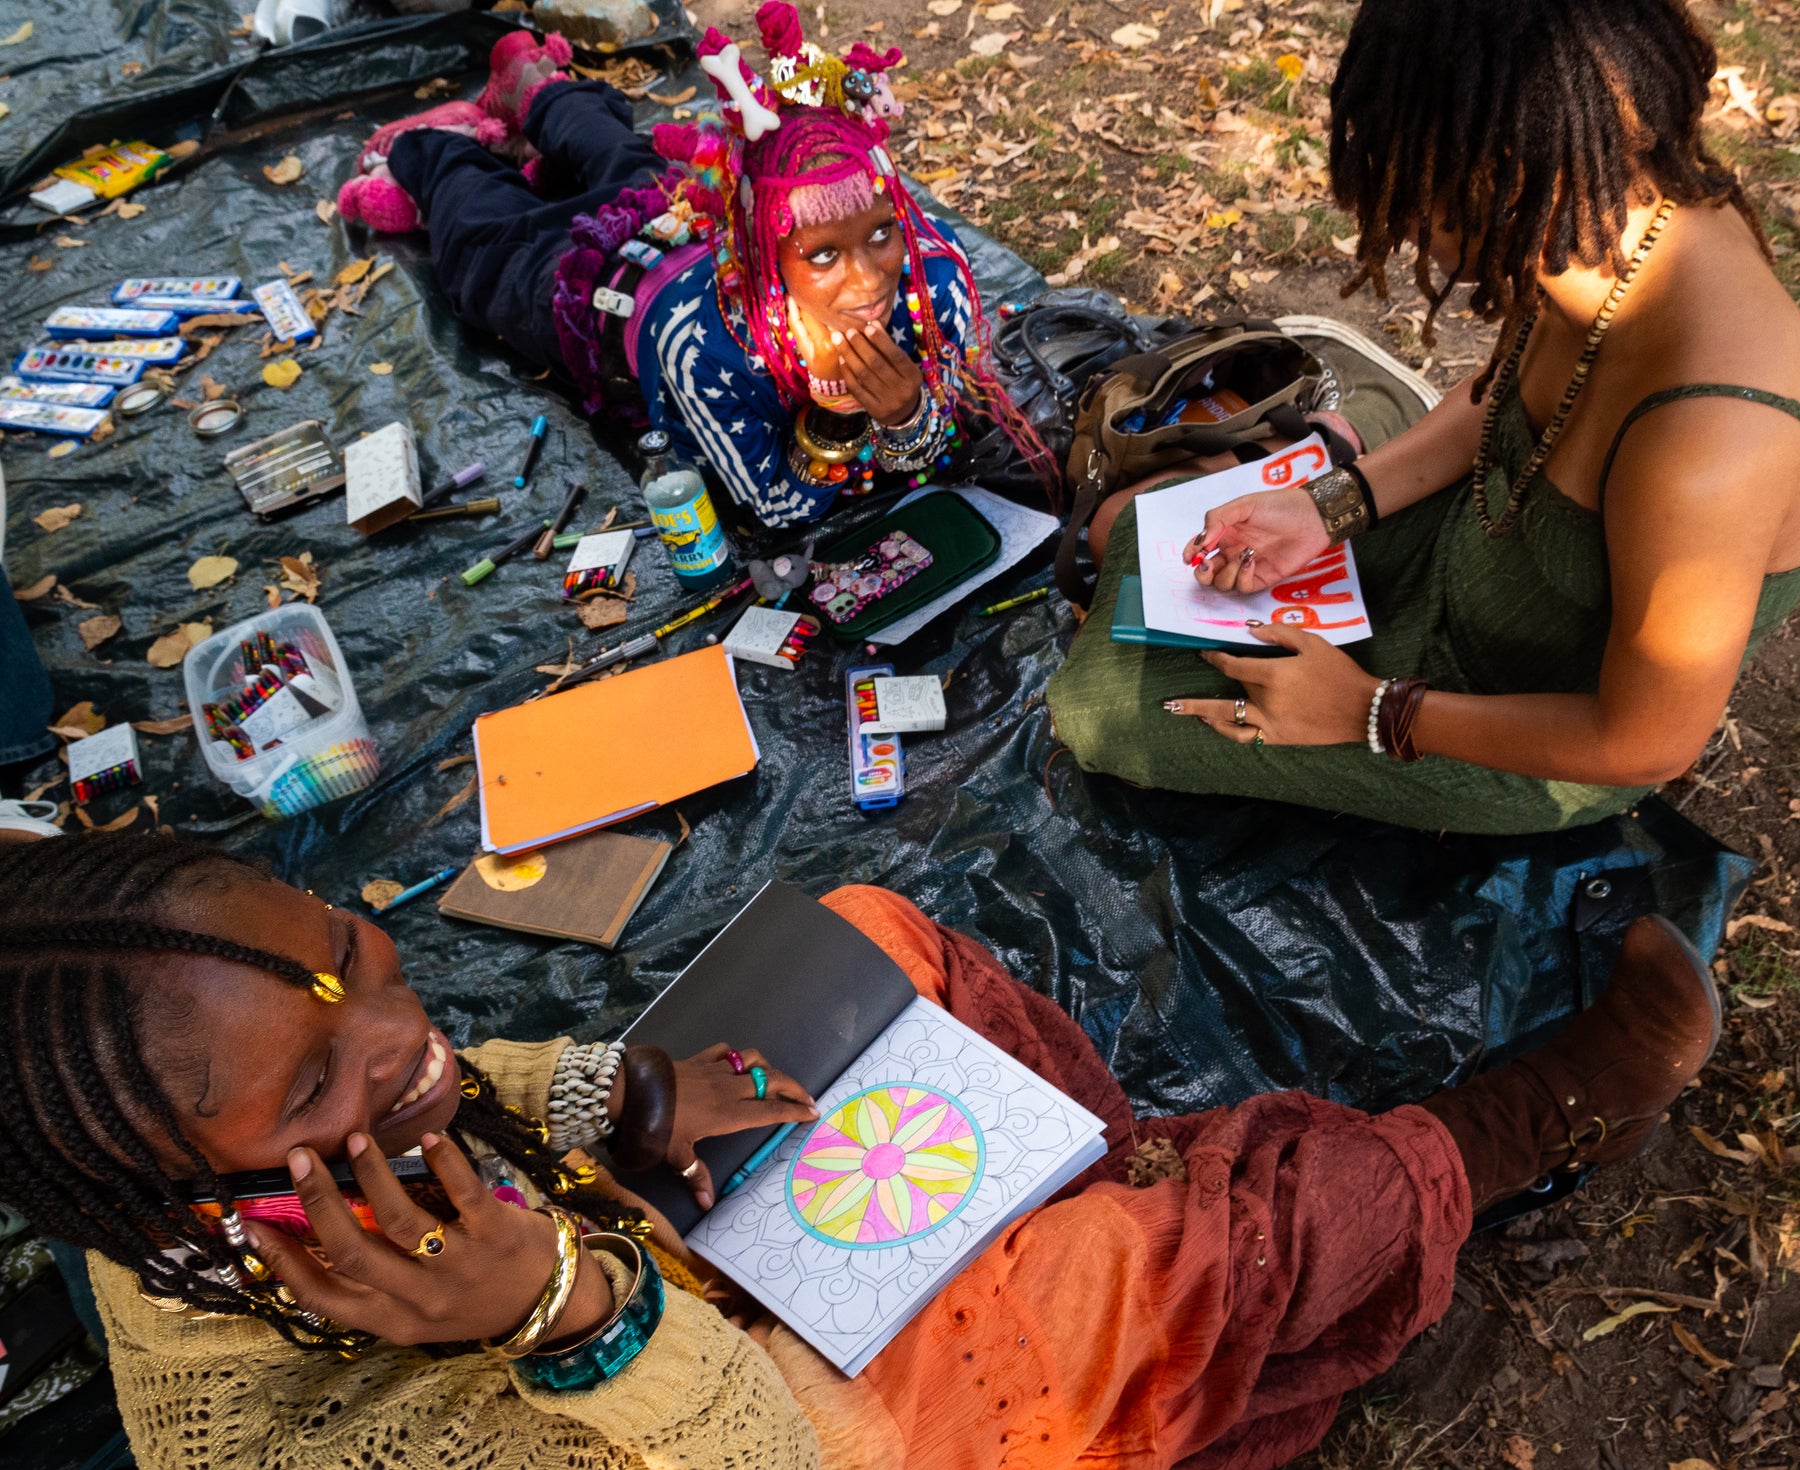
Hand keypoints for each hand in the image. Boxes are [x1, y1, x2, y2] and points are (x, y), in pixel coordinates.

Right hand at [243, 1131, 611, 1348]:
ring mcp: (461, 1266)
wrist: (551, 1303)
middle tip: (298, 1158)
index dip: (283, 1261)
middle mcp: (423, 1298)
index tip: (251, 1222)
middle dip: (319, 1203)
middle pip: (355, 1253)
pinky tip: (426, 1138)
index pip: (323, 1297)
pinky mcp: (497, 1234)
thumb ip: (371, 1279)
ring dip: (373, 1176)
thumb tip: (309, 1233)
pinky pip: (464, 1194)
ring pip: (403, 1222)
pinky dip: (443, 1163)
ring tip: (355, 1140)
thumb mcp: (415, 1308)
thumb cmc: (470, 1295)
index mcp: (392, 1320)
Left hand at [665, 1045, 816, 1207]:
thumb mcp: (677, 1154)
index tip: (812, 1113)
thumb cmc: (657, 1125)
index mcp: (729, 1113)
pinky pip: (726, 1051)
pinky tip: (736, 1064)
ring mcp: (716, 1070)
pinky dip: (737, 1055)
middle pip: (772, 1080)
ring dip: (769, 1068)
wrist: (632, 1092)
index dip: (794, 1111)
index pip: (771, 1111)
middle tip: (807, 1098)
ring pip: (753, 1060)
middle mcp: (730, 1088)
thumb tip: (707, 1204)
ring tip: (774, 1080)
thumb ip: (696, 1176)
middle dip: (794, 1087)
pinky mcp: (700, 1058)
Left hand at [838, 322, 925, 425]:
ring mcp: (888, 402)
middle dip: (860, 346)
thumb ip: (889, 346)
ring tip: (839, 341)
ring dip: (849, 356)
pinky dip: (847, 373)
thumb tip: (873, 324)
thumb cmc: (903, 382)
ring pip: (864, 376)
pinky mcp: (874, 410)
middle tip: (847, 332)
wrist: (904, 414)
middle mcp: (902, 390)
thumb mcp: (904, 365)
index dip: (881, 341)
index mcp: (912, 376)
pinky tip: (841, 359)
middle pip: (876, 364)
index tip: (867, 327)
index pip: (896, 356)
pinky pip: (857, 389)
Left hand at [1164, 622, 1379, 745]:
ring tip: (1176, 709)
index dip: (1216, 658)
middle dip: (1212, 679)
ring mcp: (1270, 722)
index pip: (1233, 666)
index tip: (1204, 652)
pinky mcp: (1277, 738)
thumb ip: (1279, 634)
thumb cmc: (1339, 672)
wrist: (1361, 709)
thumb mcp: (1313, 643)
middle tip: (1180, 684)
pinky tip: (1212, 723)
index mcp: (1275, 675)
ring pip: (1227, 718)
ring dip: (1199, 712)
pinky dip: (1226, 729)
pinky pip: (1244, 735)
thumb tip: (1250, 631)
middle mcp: (1267, 701)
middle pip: (1233, 687)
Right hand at [1184, 485, 1330, 594]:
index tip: (1191, 556)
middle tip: (1208, 564)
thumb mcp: (1244, 504)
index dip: (1191, 554)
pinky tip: (1251, 561)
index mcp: (1225, 533)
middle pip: (1206, 572)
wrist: (1312, 518)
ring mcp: (1246, 566)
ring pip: (1222, 583)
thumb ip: (1217, 519)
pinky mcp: (1261, 578)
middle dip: (1203, 572)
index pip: (1199, 548)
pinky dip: (1242, 578)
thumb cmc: (1280, 506)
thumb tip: (1200, 540)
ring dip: (1226, 572)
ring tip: (1243, 555)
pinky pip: (1242, 587)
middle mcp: (1232, 551)